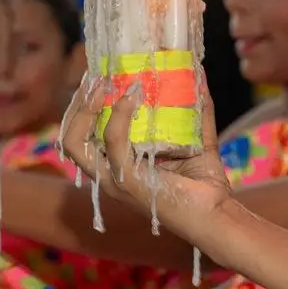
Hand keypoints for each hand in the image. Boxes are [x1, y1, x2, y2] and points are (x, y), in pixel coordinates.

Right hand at [59, 74, 233, 242]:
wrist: (217, 214)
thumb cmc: (204, 183)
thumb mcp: (197, 138)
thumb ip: (196, 110)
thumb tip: (198, 75)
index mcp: (118, 165)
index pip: (83, 134)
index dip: (83, 104)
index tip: (99, 74)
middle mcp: (110, 173)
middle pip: (71, 137)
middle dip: (78, 103)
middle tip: (96, 76)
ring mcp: (115, 180)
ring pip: (77, 142)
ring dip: (87, 108)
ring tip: (103, 84)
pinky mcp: (128, 182)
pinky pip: (113, 145)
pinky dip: (118, 117)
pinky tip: (130, 98)